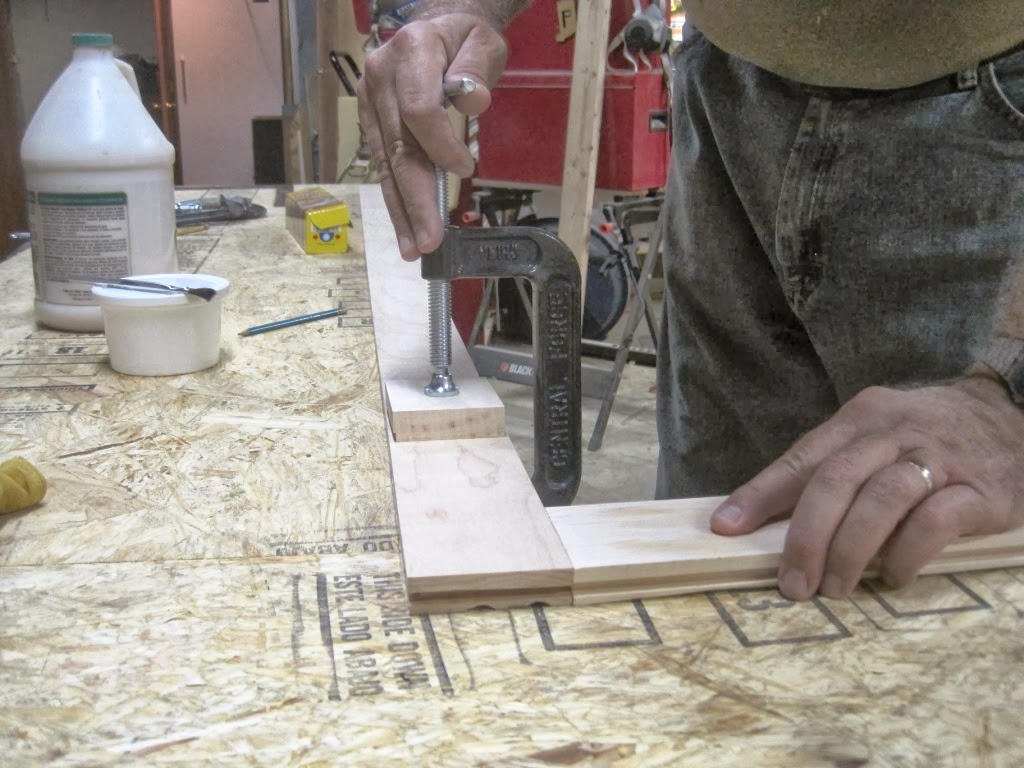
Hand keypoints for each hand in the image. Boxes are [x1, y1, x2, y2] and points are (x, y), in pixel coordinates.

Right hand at [358, 14, 507, 259]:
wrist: (437, 28)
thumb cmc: (464, 38)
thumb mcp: (483, 42)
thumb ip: (477, 69)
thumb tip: (472, 101)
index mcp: (410, 52)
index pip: (419, 110)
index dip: (441, 145)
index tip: (465, 169)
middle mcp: (380, 78)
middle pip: (397, 148)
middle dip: (414, 199)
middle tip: (428, 242)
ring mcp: (371, 102)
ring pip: (386, 164)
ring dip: (401, 211)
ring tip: (414, 249)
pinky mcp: (372, 122)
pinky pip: (385, 165)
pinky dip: (398, 199)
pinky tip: (407, 230)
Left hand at [710, 377, 1023, 599]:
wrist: (1015, 419)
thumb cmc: (928, 438)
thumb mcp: (875, 438)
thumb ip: (825, 470)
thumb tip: (759, 515)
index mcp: (861, 417)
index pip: (802, 458)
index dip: (760, 494)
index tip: (727, 528)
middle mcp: (896, 432)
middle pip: (836, 480)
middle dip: (806, 537)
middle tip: (792, 584)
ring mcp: (939, 459)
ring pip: (881, 500)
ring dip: (850, 550)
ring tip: (835, 588)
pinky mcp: (979, 491)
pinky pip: (934, 522)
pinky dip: (905, 554)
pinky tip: (892, 576)